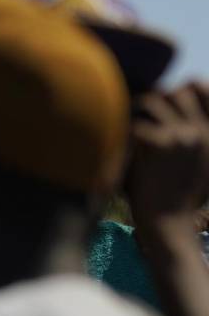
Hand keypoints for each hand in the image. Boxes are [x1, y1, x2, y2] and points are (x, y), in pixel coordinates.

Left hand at [124, 83, 208, 229]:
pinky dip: (121, 131)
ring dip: (133, 110)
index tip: (155, 104)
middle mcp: (200, 131)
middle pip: (174, 92)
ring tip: (121, 126)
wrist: (169, 226)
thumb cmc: (174, 198)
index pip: (197, 90)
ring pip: (153, 101)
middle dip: (152, 99)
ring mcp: (183, 136)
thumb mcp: (195, 167)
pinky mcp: (162, 144)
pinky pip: (135, 123)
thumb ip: (188, 139)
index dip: (177, 91)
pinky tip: (116, 144)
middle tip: (133, 115)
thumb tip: (171, 112)